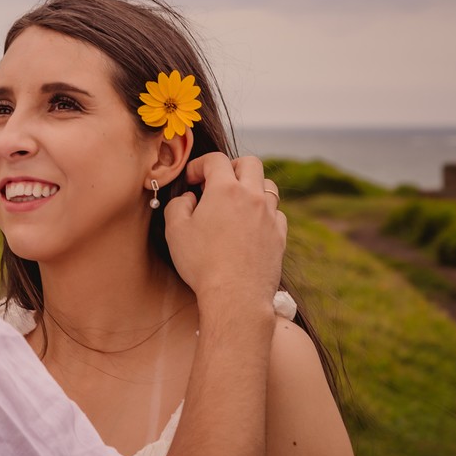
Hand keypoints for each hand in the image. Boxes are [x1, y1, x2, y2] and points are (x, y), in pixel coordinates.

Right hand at [164, 153, 287, 315]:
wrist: (235, 296)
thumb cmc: (202, 263)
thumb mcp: (175, 231)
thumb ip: (178, 205)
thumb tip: (189, 198)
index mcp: (225, 189)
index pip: (215, 160)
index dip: (200, 165)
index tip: (192, 180)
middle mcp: (252, 196)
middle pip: (250, 163)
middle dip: (232, 167)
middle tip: (219, 182)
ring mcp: (270, 215)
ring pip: (268, 186)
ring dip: (252, 187)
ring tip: (238, 202)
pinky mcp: (280, 235)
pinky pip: (277, 213)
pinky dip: (265, 212)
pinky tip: (252, 225)